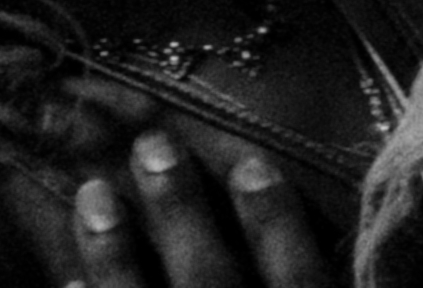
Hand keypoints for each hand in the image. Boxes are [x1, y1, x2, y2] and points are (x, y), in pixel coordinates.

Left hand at [69, 129, 336, 287]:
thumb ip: (330, 271)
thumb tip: (352, 235)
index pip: (299, 277)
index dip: (275, 218)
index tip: (252, 162)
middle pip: (211, 278)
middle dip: (179, 212)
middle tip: (153, 148)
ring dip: (116, 253)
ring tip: (93, 194)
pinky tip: (71, 279)